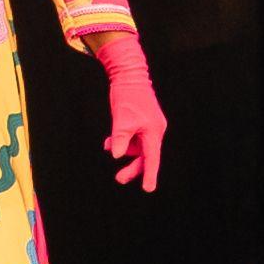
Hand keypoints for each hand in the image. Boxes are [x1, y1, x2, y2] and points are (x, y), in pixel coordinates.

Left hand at [94, 37, 168, 191]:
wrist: (129, 74)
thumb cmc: (127, 96)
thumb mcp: (120, 119)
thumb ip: (120, 139)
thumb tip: (116, 155)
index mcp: (153, 131)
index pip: (152, 158)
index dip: (149, 174)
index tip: (148, 189)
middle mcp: (155, 130)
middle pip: (145, 156)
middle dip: (132, 167)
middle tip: (118, 179)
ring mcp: (149, 126)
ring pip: (138, 147)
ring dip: (124, 151)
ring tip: (108, 146)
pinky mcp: (143, 121)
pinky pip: (134, 138)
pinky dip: (123, 141)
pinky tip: (109, 141)